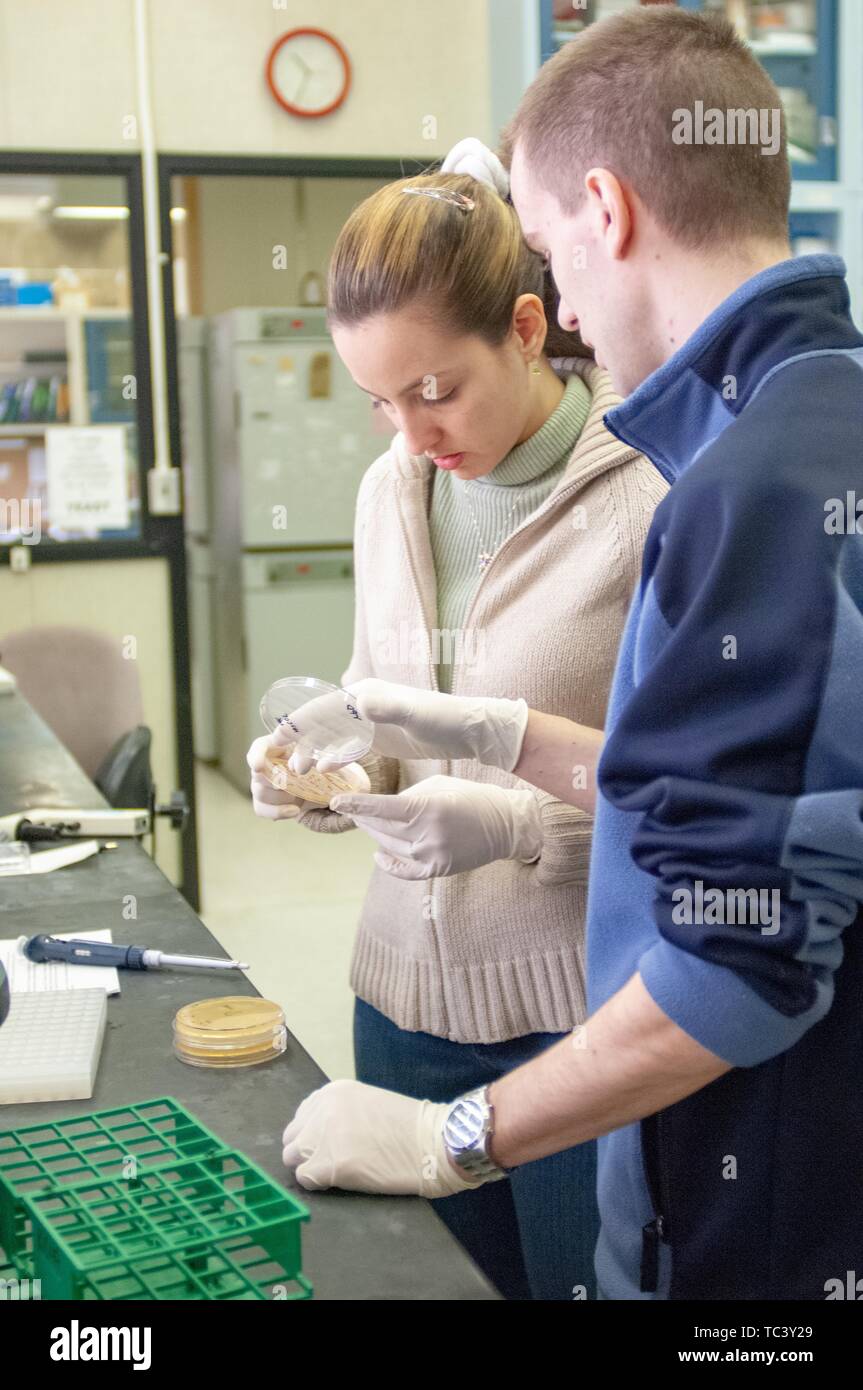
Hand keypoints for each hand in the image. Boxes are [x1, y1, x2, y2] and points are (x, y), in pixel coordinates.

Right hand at [247, 734, 315, 820]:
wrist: (324, 787)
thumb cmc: (321, 766)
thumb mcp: (321, 758)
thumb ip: (311, 758)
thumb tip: (304, 767)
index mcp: (277, 747)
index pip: (259, 747)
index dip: (256, 756)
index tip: (258, 767)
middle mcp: (265, 765)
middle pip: (258, 773)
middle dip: (273, 780)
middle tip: (288, 783)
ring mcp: (262, 784)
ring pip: (260, 792)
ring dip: (281, 797)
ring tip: (301, 797)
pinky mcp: (264, 802)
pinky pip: (261, 809)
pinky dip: (278, 811)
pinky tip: (295, 810)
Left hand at [281, 1078, 481, 1196]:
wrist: (433, 1143)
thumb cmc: (409, 1126)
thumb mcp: (368, 1103)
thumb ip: (339, 1112)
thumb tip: (317, 1134)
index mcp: (333, 1092)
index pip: (302, 1115)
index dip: (312, 1134)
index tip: (328, 1145)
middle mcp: (324, 1109)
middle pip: (292, 1136)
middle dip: (307, 1151)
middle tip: (330, 1162)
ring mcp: (326, 1137)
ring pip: (292, 1158)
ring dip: (309, 1167)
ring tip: (335, 1171)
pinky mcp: (332, 1165)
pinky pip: (305, 1178)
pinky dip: (317, 1183)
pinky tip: (339, 1181)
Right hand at [290, 678, 528, 773]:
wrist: (467, 729)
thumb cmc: (442, 718)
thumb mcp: (414, 712)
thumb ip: (387, 708)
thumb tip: (360, 702)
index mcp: (366, 695)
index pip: (324, 708)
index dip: (299, 723)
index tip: (278, 738)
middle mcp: (364, 703)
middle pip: (322, 721)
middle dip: (300, 740)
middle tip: (281, 761)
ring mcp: (370, 720)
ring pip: (332, 735)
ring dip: (314, 751)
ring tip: (298, 771)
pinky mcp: (379, 735)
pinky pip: (347, 745)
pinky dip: (334, 756)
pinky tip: (326, 771)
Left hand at [330, 774, 542, 878]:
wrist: (505, 825)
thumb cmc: (471, 797)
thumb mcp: (439, 785)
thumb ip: (408, 796)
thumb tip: (381, 807)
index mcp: (429, 808)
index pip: (382, 808)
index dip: (356, 805)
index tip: (336, 801)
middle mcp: (428, 834)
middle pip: (381, 828)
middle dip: (363, 817)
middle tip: (352, 808)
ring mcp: (432, 856)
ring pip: (389, 846)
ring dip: (376, 834)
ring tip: (368, 822)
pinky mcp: (437, 870)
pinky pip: (403, 870)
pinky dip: (388, 863)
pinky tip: (378, 854)